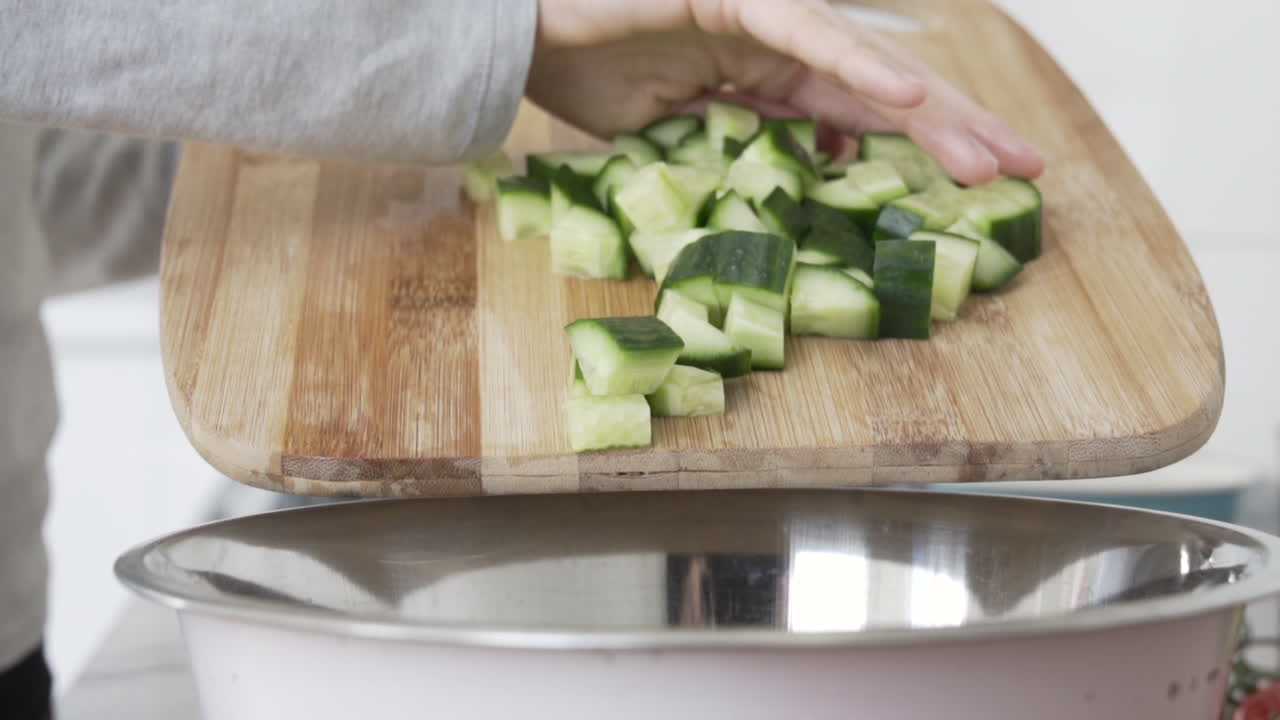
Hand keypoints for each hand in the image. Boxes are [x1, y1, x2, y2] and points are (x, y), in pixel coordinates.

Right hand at [528, 0, 1043, 184]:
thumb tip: (804, 181)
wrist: (516, 39)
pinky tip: (907, 96)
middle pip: (881, 90)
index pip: (858, 117)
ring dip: (927, 110)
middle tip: (1025, 167)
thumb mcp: (676, 141)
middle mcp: (777, 43)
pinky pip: (804, 35)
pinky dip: (855, 64)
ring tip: (988, 155)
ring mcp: (758, 14)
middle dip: (954, 129)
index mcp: (766, 81)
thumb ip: (741, 154)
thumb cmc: (584, 80)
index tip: (979, 185)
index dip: (920, 146)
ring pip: (860, 65)